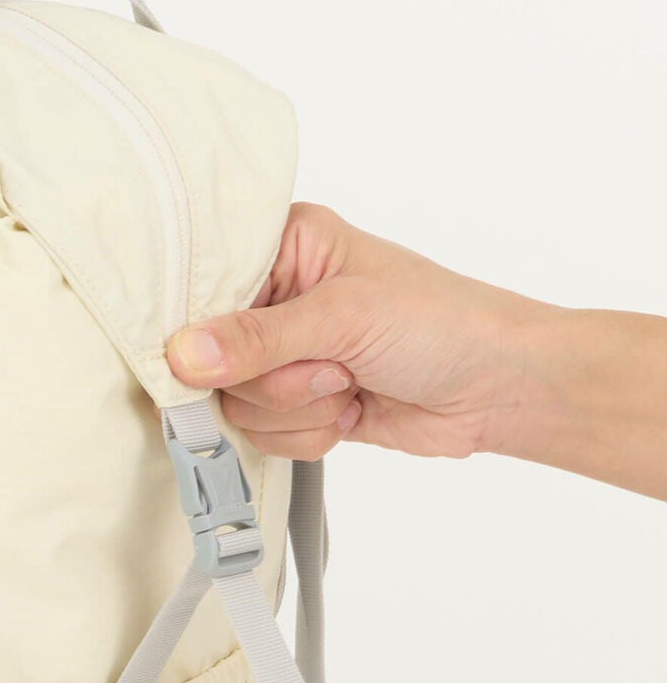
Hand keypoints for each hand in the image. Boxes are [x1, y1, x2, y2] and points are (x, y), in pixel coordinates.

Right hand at [167, 203, 538, 460]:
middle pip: (214, 360)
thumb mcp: (344, 317)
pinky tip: (351, 410)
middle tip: (331, 364)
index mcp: (285, 247)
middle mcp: (278, 299)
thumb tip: (182, 354)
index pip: (205, 285)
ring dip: (298, 410)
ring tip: (349, 384)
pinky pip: (266, 435)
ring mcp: (286, 356)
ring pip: (238, 405)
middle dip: (276, 379)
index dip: (204, 326)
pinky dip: (310, 434)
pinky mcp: (298, 403)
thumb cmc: (443, 324)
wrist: (499, 388)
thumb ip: (258, 338)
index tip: (223, 353)